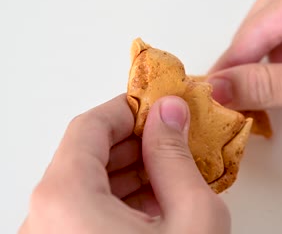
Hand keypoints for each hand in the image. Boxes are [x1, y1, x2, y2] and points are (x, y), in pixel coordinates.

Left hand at [19, 95, 229, 233]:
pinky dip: (120, 201)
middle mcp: (45, 221)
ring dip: (130, 170)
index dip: (129, 109)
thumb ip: (177, 157)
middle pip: (85, 157)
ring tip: (171, 167)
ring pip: (86, 187)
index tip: (157, 104)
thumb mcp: (193, 217)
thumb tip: (170, 115)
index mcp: (66, 201)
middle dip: (134, 140)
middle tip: (170, 133)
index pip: (89, 127)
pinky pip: (85, 215)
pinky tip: (157, 200)